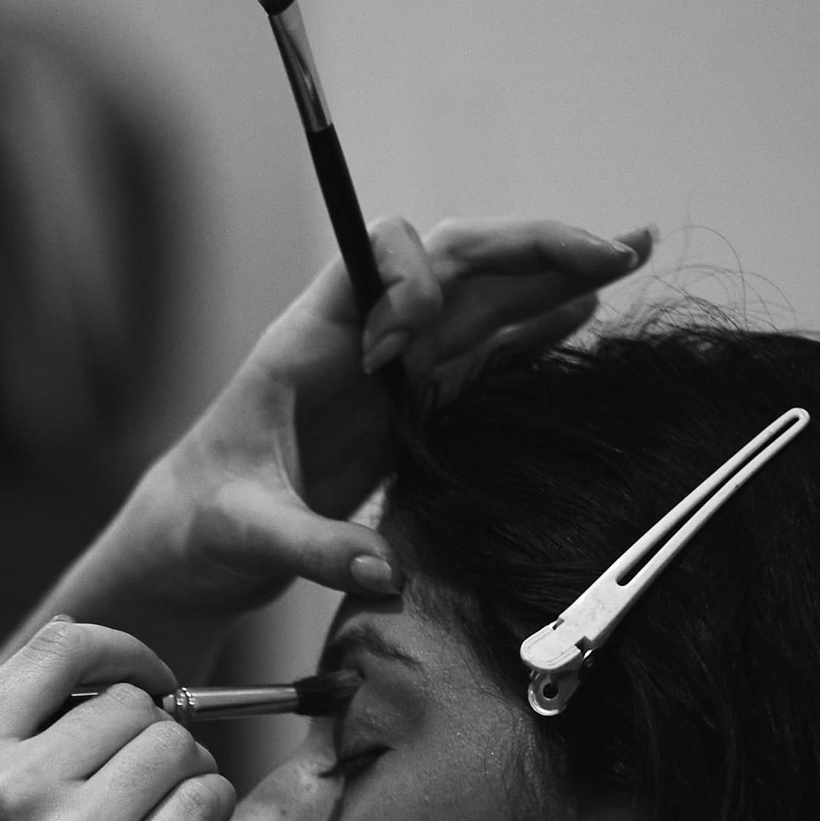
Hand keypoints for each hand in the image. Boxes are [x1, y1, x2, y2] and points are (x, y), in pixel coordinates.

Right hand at [0, 619, 235, 820]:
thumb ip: (4, 741)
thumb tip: (83, 661)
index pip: (60, 645)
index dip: (121, 649)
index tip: (146, 676)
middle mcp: (14, 785)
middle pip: (130, 702)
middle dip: (156, 730)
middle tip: (153, 772)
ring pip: (176, 747)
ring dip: (188, 770)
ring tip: (166, 809)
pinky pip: (203, 803)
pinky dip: (207, 811)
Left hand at [67, 214, 651, 647]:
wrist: (189, 542)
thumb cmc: (199, 521)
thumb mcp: (245, 533)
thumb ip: (312, 548)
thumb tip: (385, 572)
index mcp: (307, 340)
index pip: (373, 253)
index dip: (412, 278)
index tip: (408, 342)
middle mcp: (360, 338)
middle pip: (455, 263)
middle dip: (531, 248)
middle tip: (612, 249)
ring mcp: (391, 370)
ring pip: (481, 302)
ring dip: (553, 277)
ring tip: (629, 254)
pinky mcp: (411, 407)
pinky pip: (482, 354)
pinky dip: (536, 331)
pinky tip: (587, 311)